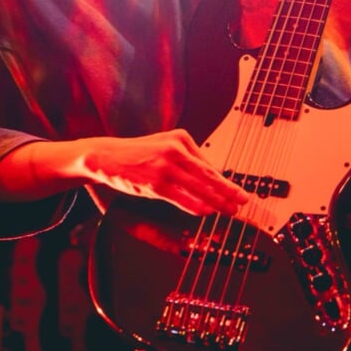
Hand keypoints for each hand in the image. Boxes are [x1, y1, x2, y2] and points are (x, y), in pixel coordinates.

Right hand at [83, 128, 249, 216]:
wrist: (107, 156)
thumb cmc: (137, 154)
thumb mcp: (164, 146)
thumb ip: (186, 159)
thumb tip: (209, 178)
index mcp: (180, 138)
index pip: (208, 164)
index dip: (225, 181)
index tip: (237, 190)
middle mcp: (175, 149)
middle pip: (209, 175)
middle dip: (228, 191)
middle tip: (243, 201)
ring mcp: (165, 166)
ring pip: (199, 188)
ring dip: (217, 202)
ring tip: (229, 210)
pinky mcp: (155, 183)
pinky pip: (182, 198)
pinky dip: (197, 206)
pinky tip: (207, 212)